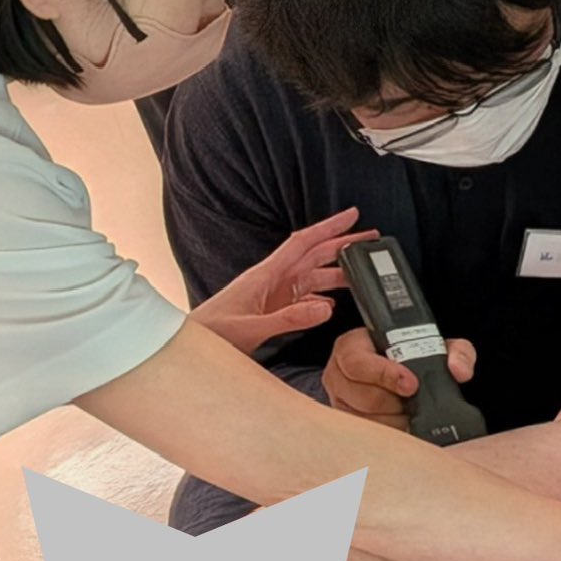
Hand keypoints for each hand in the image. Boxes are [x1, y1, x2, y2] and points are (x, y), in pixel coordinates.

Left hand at [187, 209, 375, 354]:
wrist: (190, 344)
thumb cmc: (211, 333)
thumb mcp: (251, 329)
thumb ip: (288, 320)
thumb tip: (325, 308)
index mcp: (265, 275)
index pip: (303, 243)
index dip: (328, 227)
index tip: (351, 216)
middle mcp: (272, 280)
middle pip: (313, 255)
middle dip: (342, 245)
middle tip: (370, 239)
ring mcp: (272, 295)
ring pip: (311, 277)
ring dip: (335, 274)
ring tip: (360, 275)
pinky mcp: (271, 311)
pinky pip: (303, 300)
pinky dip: (320, 300)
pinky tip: (331, 305)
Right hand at [322, 325, 476, 431]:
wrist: (397, 375)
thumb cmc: (409, 361)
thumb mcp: (435, 347)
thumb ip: (457, 351)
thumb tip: (459, 370)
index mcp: (351, 348)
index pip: (357, 363)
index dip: (385, 375)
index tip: (411, 384)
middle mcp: (337, 376)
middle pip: (364, 398)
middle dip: (395, 403)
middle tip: (413, 403)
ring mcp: (339, 405)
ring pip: (365, 422)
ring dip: (393, 421)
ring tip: (408, 414)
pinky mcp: (345, 429)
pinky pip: (364, 439)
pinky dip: (387, 436)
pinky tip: (402, 427)